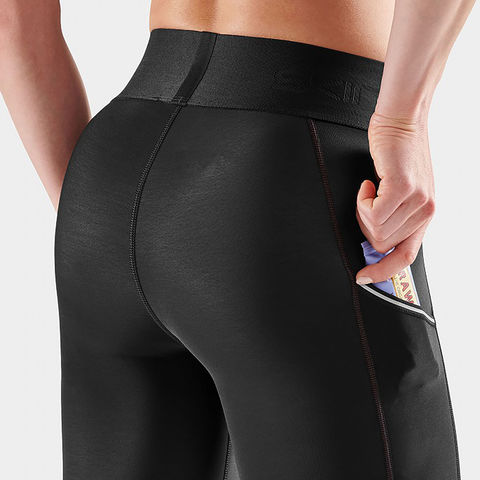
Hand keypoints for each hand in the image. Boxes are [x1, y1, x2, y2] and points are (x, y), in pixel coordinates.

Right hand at [356, 111, 435, 284]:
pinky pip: (370, 212)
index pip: (406, 256)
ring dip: (362, 211)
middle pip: (381, 243)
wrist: (402, 120)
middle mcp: (425, 211)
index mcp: (425, 215)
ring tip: (369, 189)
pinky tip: (368, 183)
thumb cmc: (397, 152)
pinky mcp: (402, 188)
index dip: (383, 271)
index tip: (364, 277)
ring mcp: (416, 200)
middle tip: (366, 202)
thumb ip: (393, 216)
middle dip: (365, 227)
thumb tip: (372, 240)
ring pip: (374, 230)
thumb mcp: (401, 190)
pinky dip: (361, 200)